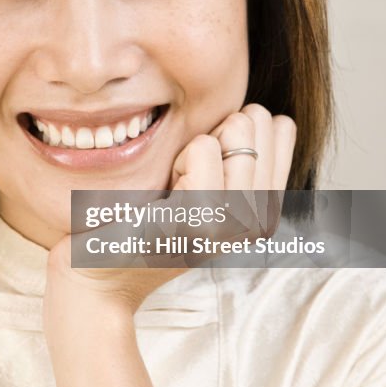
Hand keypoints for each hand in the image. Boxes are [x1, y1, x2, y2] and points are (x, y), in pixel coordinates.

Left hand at [44, 104, 296, 318]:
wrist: (104, 271)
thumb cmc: (146, 222)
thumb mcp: (208, 188)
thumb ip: (242, 157)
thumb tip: (263, 115)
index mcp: (267, 210)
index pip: (281, 127)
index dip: (236, 129)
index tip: (207, 165)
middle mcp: (261, 220)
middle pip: (257, 120)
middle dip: (215, 134)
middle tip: (187, 178)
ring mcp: (236, 222)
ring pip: (236, 129)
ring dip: (193, 147)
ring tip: (174, 188)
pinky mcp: (204, 218)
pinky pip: (204, 147)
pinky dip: (178, 157)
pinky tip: (164, 195)